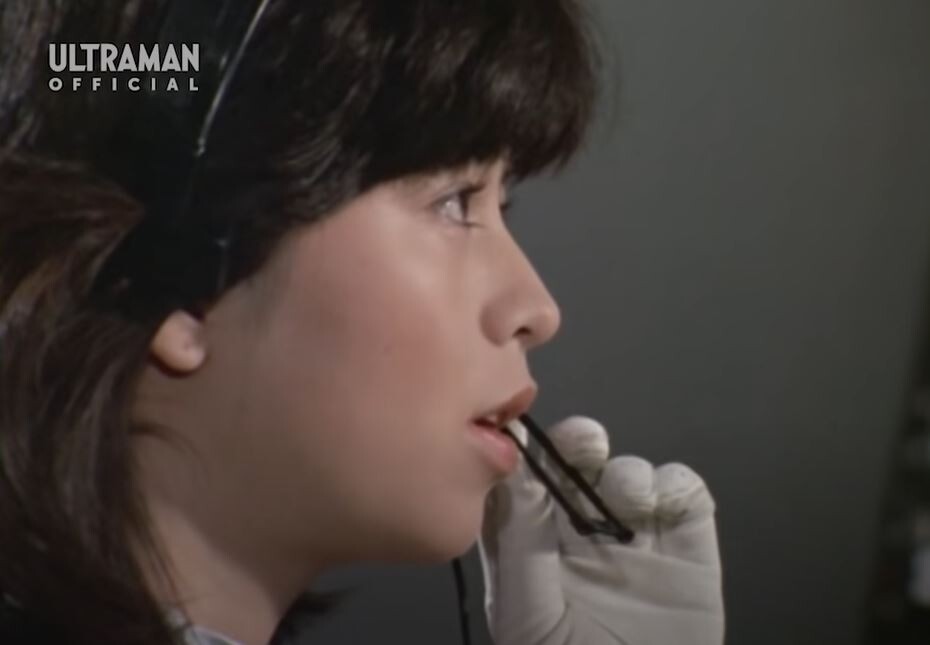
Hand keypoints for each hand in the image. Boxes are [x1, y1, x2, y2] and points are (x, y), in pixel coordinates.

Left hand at [478, 416, 723, 644]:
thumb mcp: (527, 616)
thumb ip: (520, 545)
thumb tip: (519, 477)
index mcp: (534, 544)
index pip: (525, 479)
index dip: (524, 453)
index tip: (522, 439)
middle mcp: (582, 532)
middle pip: (579, 462)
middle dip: (580, 443)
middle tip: (583, 447)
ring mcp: (637, 536)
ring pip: (629, 471)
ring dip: (627, 474)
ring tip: (627, 507)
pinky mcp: (688, 547)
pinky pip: (685, 493)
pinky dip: (676, 487)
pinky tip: (662, 512)